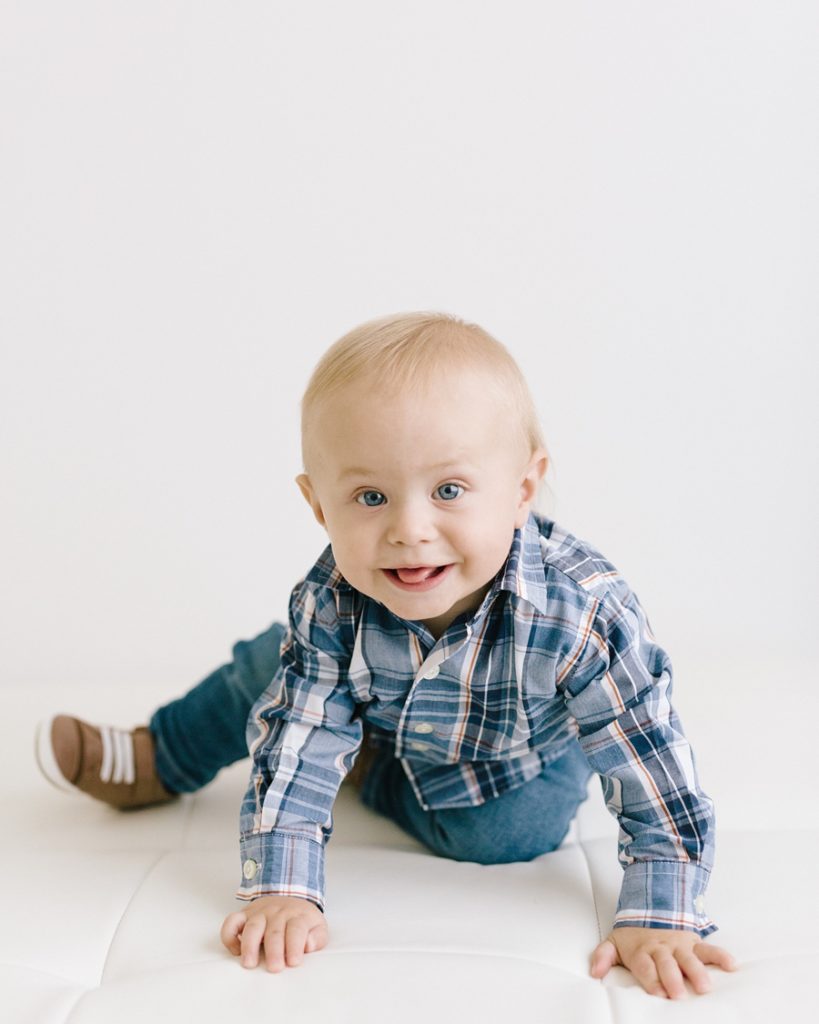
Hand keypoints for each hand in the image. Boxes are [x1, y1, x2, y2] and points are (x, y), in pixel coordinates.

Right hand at [221, 895, 328, 972]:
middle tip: (274, 968)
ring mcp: (260, 912)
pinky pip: (232, 921)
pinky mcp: (245, 914)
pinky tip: (235, 950)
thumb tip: (308, 945)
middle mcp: (277, 912)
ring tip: (249, 963)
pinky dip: (229, 935)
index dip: (295, 946)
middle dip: (274, 950)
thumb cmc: (303, 920)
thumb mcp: (318, 927)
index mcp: (297, 915)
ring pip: (252, 926)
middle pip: (275, 930)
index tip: (294, 962)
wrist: (291, 896)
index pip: (296, 929)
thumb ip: (317, 938)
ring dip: (250, 945)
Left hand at [589, 926, 737, 998]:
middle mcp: (662, 948)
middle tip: (679, 994)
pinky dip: (721, 956)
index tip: (657, 992)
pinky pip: (709, 949)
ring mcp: (679, 945)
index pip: (646, 966)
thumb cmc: (633, 936)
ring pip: (689, 958)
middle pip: (667, 964)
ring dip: (697, 971)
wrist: (649, 909)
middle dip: (673, 979)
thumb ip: (602, 956)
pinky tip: (732, 965)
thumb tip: (594, 972)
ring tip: (705, 987)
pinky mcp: (694, 943)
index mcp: (642, 951)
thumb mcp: (613, 942)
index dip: (651, 978)